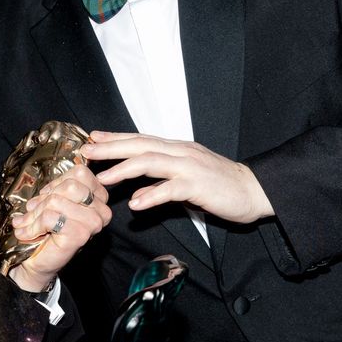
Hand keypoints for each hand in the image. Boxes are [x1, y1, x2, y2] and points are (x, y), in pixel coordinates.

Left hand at [8, 164, 110, 292]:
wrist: (36, 261)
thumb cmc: (46, 229)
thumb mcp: (53, 200)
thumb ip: (57, 187)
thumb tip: (49, 184)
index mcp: (99, 198)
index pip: (80, 173)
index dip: (56, 183)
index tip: (46, 197)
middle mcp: (102, 210)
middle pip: (70, 186)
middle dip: (44, 198)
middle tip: (33, 210)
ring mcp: (93, 224)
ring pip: (57, 200)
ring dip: (35, 213)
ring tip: (28, 223)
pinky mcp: (80, 235)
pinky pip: (50, 217)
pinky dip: (33, 225)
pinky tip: (27, 233)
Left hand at [84, 131, 273, 223]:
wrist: (254, 190)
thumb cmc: (219, 184)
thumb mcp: (186, 178)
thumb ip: (161, 181)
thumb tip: (137, 191)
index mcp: (176, 148)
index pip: (140, 139)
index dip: (115, 137)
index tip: (92, 137)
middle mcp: (180, 152)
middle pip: (139, 145)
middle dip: (111, 148)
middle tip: (87, 152)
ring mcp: (189, 167)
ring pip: (151, 162)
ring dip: (124, 169)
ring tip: (103, 178)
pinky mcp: (199, 185)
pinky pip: (171, 189)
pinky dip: (152, 195)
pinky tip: (136, 204)